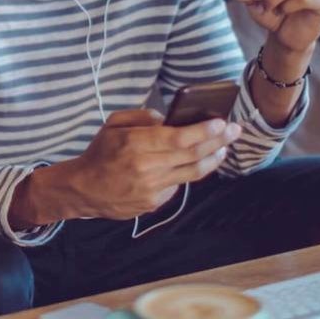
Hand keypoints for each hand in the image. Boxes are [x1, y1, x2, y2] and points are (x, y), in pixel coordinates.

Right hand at [66, 109, 240, 219]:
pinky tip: (193, 164)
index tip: (222, 122)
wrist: (84, 189)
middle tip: (235, 131)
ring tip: (223, 148)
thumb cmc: (100, 153)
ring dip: (213, 159)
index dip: (204, 131)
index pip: (179, 138)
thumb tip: (167, 118)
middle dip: (218, 141)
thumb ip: (141, 117)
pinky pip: (178, 185)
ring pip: (192, 173)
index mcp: (135, 144)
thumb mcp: (112, 124)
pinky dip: (189, 173)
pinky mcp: (154, 203)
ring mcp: (152, 188)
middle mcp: (146, 167)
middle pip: (192, 155)